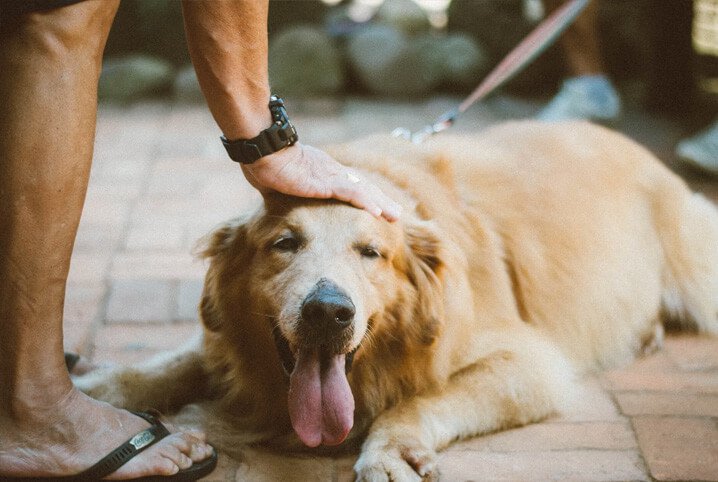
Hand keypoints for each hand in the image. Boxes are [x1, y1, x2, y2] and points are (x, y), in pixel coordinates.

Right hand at [241, 142, 401, 221]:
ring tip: (395, 217)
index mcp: (322, 172)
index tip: (378, 207)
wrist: (262, 149)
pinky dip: (365, 202)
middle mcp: (331, 172)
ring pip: (362, 191)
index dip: (366, 197)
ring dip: (380, 204)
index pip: (351, 186)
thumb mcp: (277, 182)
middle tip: (397, 215)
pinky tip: (377, 212)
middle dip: (381, 201)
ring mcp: (330, 176)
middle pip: (363, 188)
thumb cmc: (263, 163)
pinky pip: (350, 193)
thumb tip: (273, 196)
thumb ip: (283, 190)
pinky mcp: (325, 182)